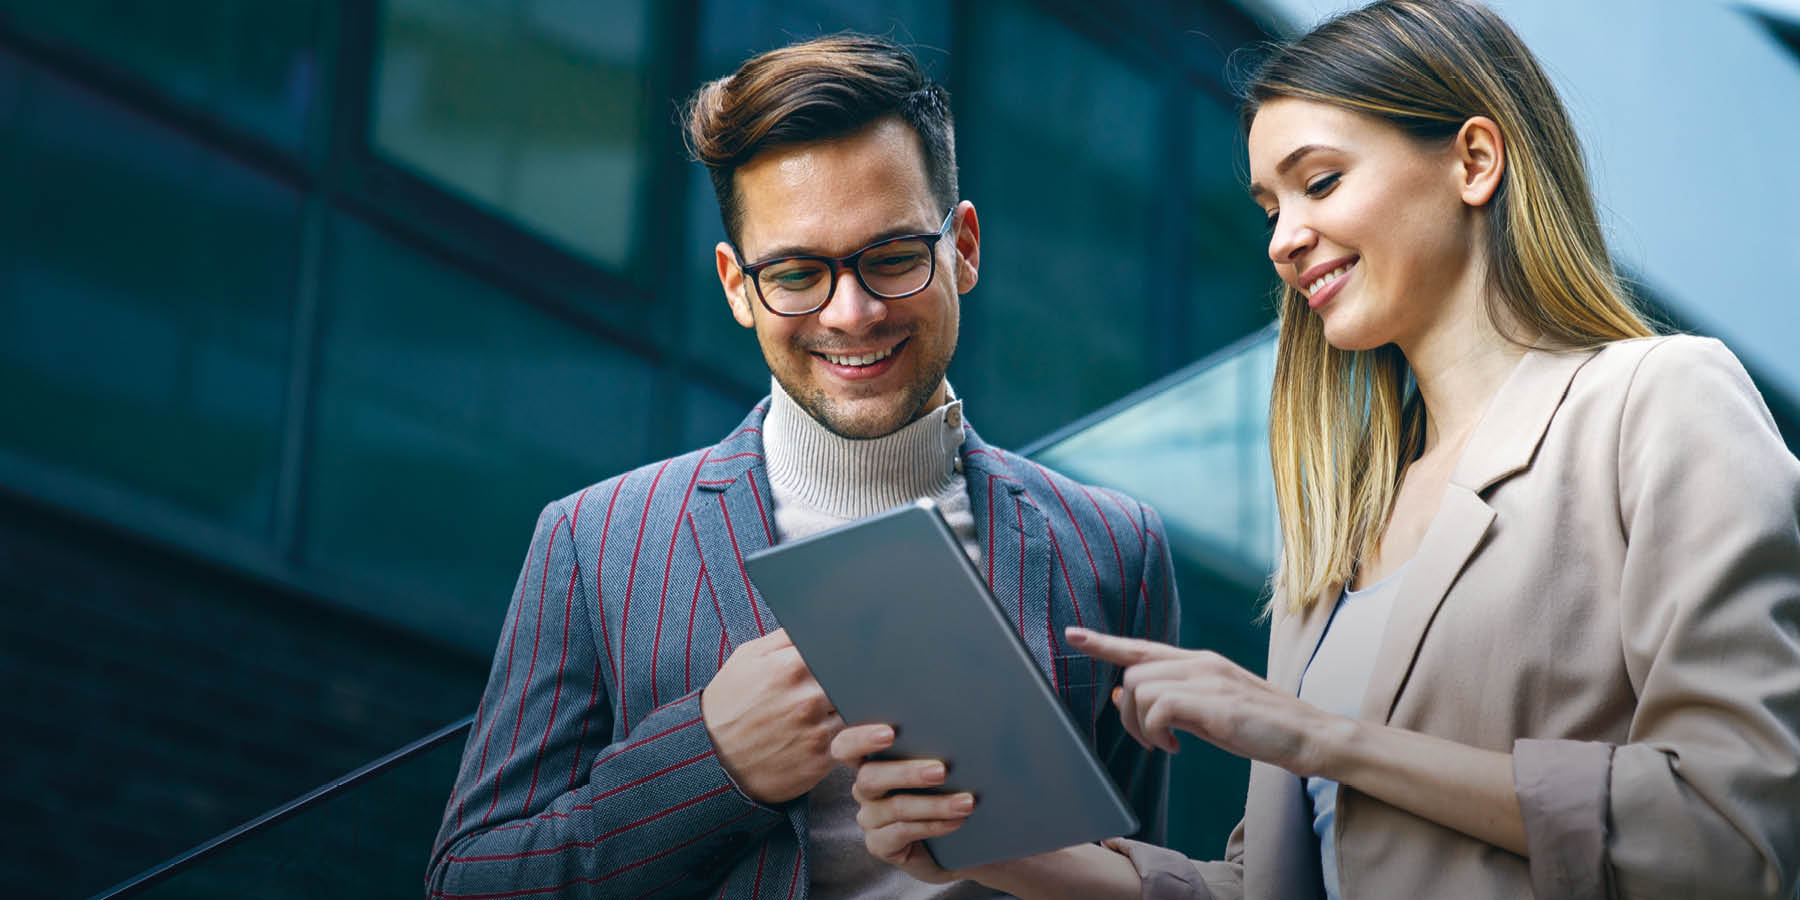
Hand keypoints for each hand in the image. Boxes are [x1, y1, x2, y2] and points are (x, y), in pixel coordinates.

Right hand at [701, 629, 843, 803]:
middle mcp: (807, 699)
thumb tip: (819, 622)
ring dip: (852, 710)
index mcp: (790, 667)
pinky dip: (849, 738)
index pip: (843, 650)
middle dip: (855, 682)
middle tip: (854, 682)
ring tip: (838, 709)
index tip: (850, 656)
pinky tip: (833, 734)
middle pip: (856, 682)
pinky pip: (851, 744)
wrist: (711, 757)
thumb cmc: (731, 702)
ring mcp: (815, 732)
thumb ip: (786, 637)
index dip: (849, 654)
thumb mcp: (748, 658)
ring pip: (855, 713)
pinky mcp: (820, 761)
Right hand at [829, 724, 974, 884]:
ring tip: (965, 802)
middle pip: (870, 777)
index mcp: (871, 759)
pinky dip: (934, 825)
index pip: (847, 746)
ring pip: (895, 807)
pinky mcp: (879, 844)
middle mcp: (865, 788)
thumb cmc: (945, 792)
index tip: (890, 733)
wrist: (953, 841)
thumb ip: (932, 750)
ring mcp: (870, 818)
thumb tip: (956, 735)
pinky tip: (956, 821)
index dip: (861, 739)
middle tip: (942, 771)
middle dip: (907, 772)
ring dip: (935, 804)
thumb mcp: (938, 768)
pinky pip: (903, 832)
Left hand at [1067, 627, 1338, 777]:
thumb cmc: (1260, 728)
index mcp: (1200, 662)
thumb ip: (1168, 701)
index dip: (1104, 644)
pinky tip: (1176, 748)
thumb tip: (1120, 699)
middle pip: (1132, 672)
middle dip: (1128, 713)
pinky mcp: (1213, 702)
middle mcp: (1200, 663)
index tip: (1073, 636)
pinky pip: (1158, 708)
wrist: (1310, 736)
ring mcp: (1208, 679)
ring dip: (1141, 725)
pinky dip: (1157, 733)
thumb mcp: (1207, 711)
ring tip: (1167, 745)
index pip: (1142, 648)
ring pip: (1139, 689)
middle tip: (1152, 742)